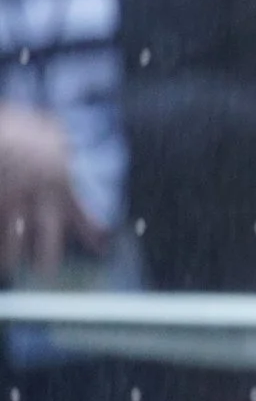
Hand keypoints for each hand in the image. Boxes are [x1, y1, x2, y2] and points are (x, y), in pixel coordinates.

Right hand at [0, 105, 105, 276]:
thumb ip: (59, 141)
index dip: (90, 232)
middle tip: (47, 273)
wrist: (3, 138)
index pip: (80, 213)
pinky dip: (0, 241)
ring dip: (10, 253)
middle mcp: (38, 199)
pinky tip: (0, 257)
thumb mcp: (50, 130)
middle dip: (47, 256)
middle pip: (46, 235)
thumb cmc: (24, 126)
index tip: (100, 248)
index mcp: (59, 183)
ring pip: (11, 235)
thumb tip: (64, 140)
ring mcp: (10, 201)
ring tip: (9, 266)